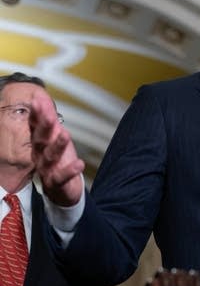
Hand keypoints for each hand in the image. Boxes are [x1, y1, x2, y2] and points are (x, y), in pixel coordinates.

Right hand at [29, 89, 83, 205]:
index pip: (34, 127)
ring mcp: (47, 169)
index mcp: (39, 143)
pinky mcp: (56, 183)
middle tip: (50, 117)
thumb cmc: (59, 159)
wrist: (63, 188)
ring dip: (57, 146)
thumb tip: (42, 97)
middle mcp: (39, 155)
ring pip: (49, 157)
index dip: (36, 115)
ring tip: (66, 135)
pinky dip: (70, 171)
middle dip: (44, 128)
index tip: (37, 101)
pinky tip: (79, 163)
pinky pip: (61, 177)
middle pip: (39, 140)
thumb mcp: (55, 136)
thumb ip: (49, 118)